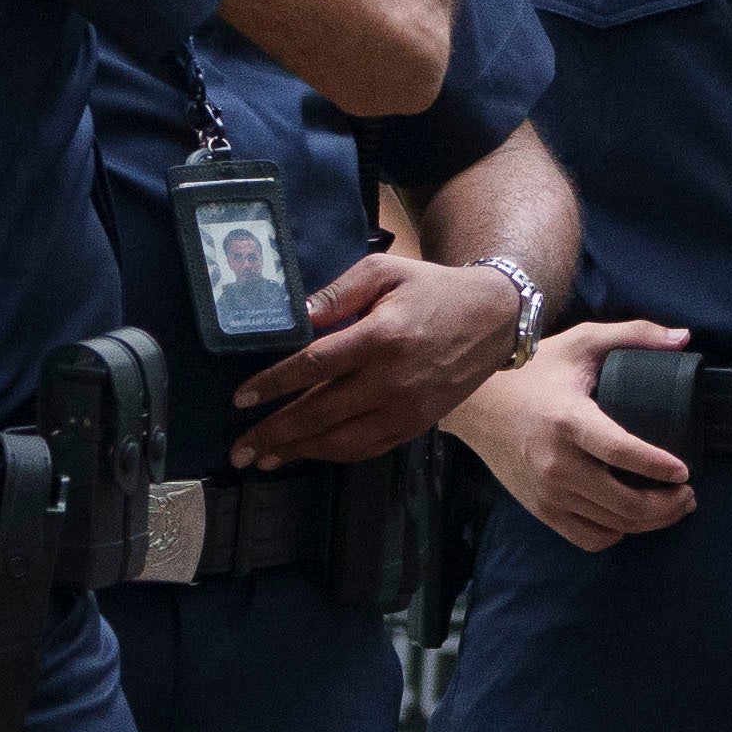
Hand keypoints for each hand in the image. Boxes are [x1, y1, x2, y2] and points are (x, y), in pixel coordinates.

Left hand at [222, 241, 531, 463]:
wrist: (494, 318)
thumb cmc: (433, 290)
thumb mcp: (384, 273)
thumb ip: (336, 293)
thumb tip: (293, 319)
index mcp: (380, 337)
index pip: (313, 366)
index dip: (272, 385)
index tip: (240, 400)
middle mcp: (392, 380)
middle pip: (319, 413)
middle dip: (273, 433)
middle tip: (238, 450)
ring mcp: (406, 408)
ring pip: (341, 441)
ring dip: (299, 452)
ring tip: (265, 458)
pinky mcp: (417, 424)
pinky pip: (368, 449)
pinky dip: (334, 455)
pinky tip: (309, 453)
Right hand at [463, 326, 696, 548]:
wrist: (477, 405)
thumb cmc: (534, 372)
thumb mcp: (582, 341)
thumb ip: (634, 334)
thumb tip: (683, 338)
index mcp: (568, 420)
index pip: (618, 451)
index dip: (656, 465)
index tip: (684, 471)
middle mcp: (556, 463)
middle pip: (623, 502)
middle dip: (667, 504)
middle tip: (689, 493)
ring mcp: (547, 492)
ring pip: (611, 524)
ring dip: (651, 522)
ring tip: (673, 505)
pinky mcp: (540, 509)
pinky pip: (587, 537)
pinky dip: (616, 533)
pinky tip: (632, 517)